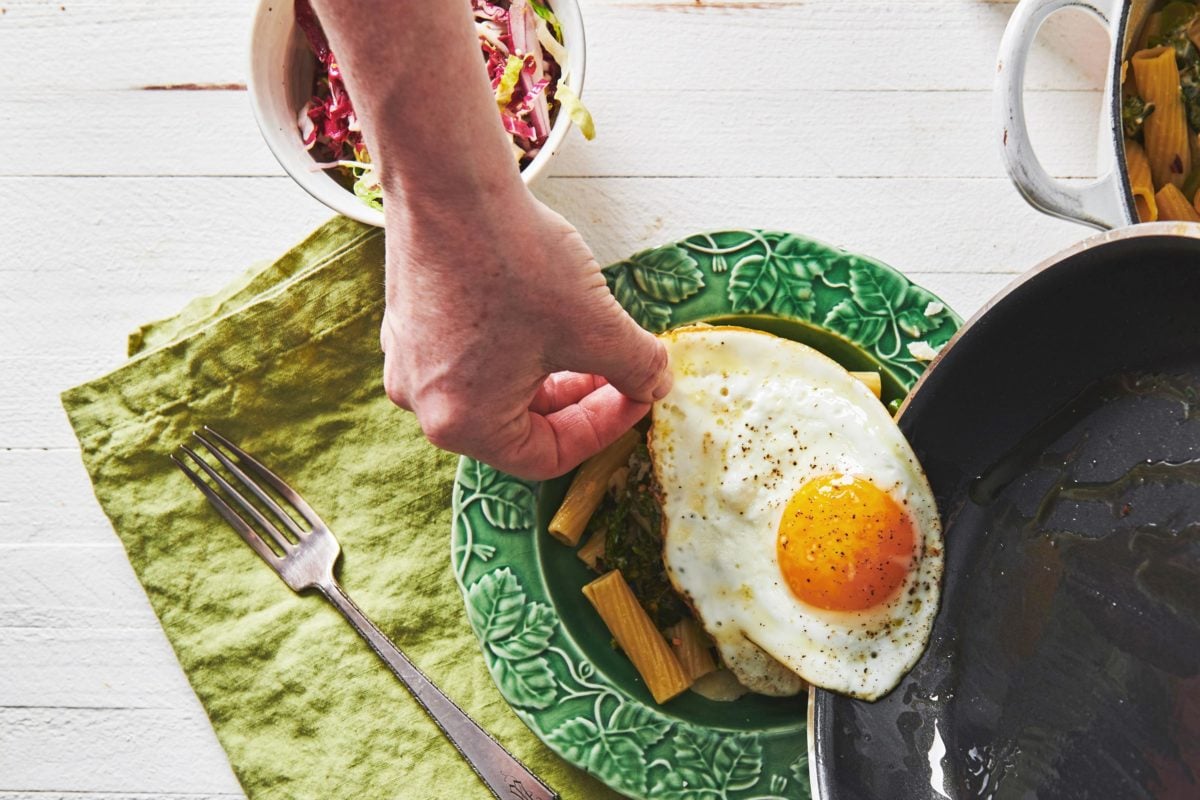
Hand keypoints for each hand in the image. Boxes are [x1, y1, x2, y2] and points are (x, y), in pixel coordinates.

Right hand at [380, 186, 670, 480]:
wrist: (449, 180)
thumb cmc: (514, 260)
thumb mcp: (596, 326)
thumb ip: (637, 368)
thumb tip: (656, 383)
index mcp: (463, 424)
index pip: (546, 457)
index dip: (603, 429)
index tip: (637, 395)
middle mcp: (423, 403)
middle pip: (519, 424)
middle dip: (578, 398)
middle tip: (619, 369)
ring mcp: (410, 361)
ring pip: (496, 388)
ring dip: (550, 370)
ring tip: (588, 334)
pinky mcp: (408, 322)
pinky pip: (470, 354)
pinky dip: (514, 344)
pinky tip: (545, 307)